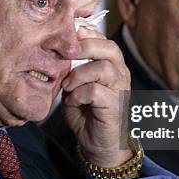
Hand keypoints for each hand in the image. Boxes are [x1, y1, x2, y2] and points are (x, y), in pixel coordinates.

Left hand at [61, 26, 131, 167]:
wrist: (97, 144)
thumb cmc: (85, 113)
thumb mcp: (74, 84)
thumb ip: (71, 66)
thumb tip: (58, 48)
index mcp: (111, 64)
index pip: (103, 39)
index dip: (85, 35)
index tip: (65, 38)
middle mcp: (120, 73)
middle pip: (108, 47)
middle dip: (84, 47)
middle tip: (65, 56)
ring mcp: (120, 88)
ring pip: (103, 67)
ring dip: (79, 75)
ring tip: (67, 87)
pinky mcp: (115, 105)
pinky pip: (95, 91)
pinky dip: (79, 94)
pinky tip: (72, 102)